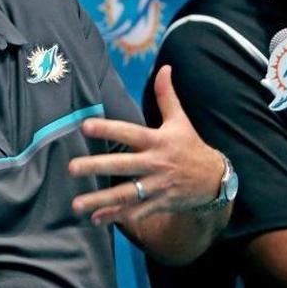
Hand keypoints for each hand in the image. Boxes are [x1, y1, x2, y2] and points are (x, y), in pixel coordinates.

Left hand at [70, 65, 223, 225]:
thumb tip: (165, 68)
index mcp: (158, 141)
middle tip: (71, 168)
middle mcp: (156, 164)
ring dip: (100, 200)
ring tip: (76, 204)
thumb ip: (167, 96)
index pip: (129, 133)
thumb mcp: (180, 121)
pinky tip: (95, 219)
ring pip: (126, 194)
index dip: (108, 129)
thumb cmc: (190, 146)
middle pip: (123, 166)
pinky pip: (135, 212)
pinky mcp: (159, 203)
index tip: (85, 126)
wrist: (215, 181)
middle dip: (97, 167)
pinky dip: (116, 216)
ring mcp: (157, 186)